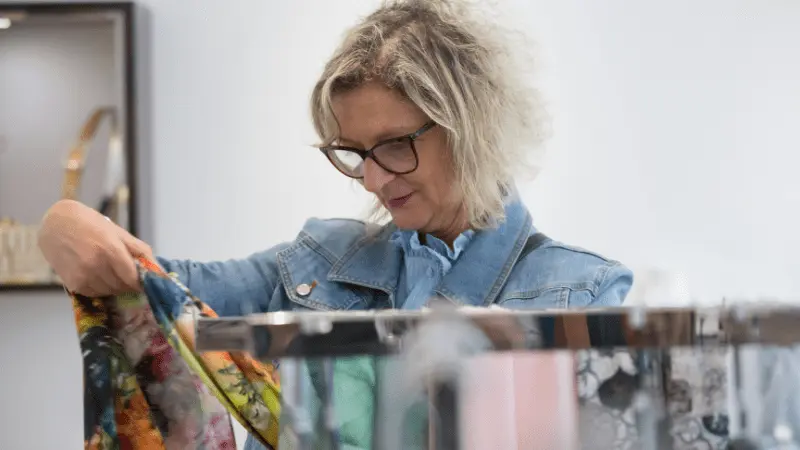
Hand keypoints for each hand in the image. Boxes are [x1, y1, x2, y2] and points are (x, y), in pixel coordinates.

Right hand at [37, 199, 153, 296]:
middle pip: (122, 286)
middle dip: (128, 282)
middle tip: (126, 273)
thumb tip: (158, 268)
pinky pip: (95, 293)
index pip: (133, 278)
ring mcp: (83, 276)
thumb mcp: (118, 232)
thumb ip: (139, 250)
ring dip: (115, 286)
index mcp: (111, 250)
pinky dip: (101, 288)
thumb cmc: (91, 225)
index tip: (144, 280)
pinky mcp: (73, 285)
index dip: (141, 281)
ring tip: (110, 271)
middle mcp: (96, 265)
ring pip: (110, 291)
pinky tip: (98, 274)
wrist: (55, 225)